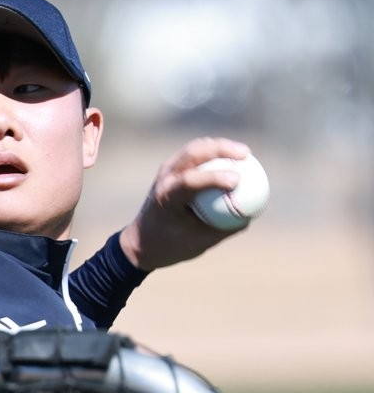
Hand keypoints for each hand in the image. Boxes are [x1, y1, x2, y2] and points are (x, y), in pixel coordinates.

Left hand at [119, 137, 251, 271]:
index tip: (238, 180)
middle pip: (193, 153)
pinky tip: (232, 158)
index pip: (190, 181)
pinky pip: (194, 155)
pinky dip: (213, 153)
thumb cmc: (171, 246)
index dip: (215, 177)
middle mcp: (164, 179)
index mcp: (166, 199)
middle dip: (221, 148)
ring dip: (219, 146)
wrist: (141, 242)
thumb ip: (225, 228)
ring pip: (194, 148)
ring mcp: (165, 171)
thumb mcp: (200, 243)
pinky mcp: (170, 169)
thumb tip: (252, 214)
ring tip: (243, 153)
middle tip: (247, 154)